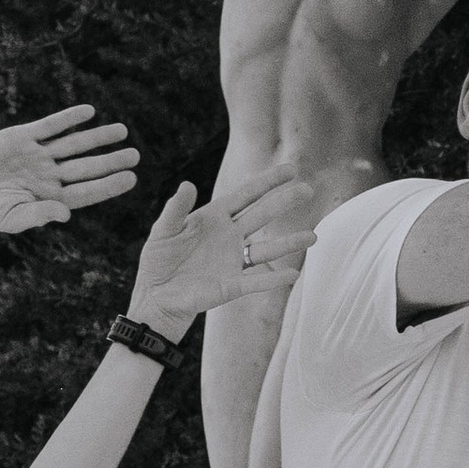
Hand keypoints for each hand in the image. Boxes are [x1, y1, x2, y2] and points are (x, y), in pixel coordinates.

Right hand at [0, 106, 138, 234]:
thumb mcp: (11, 218)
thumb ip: (38, 215)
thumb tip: (66, 214)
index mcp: (50, 197)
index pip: (86, 191)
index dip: (109, 185)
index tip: (131, 178)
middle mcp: (48, 175)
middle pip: (86, 166)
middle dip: (110, 160)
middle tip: (135, 155)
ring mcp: (37, 155)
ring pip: (73, 144)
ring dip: (96, 137)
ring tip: (121, 130)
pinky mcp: (22, 137)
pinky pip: (50, 126)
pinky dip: (69, 118)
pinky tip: (89, 112)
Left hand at [127, 165, 315, 331]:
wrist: (155, 296)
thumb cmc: (158, 261)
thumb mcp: (163, 231)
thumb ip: (175, 209)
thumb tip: (187, 184)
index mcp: (214, 218)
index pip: (246, 195)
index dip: (267, 182)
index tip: (290, 170)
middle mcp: (229, 237)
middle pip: (262, 215)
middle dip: (284, 202)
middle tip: (308, 189)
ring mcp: (233, 261)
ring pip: (267, 249)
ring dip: (289, 243)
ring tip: (313, 237)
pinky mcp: (232, 285)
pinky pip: (257, 281)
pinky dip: (274, 279)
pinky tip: (293, 274)